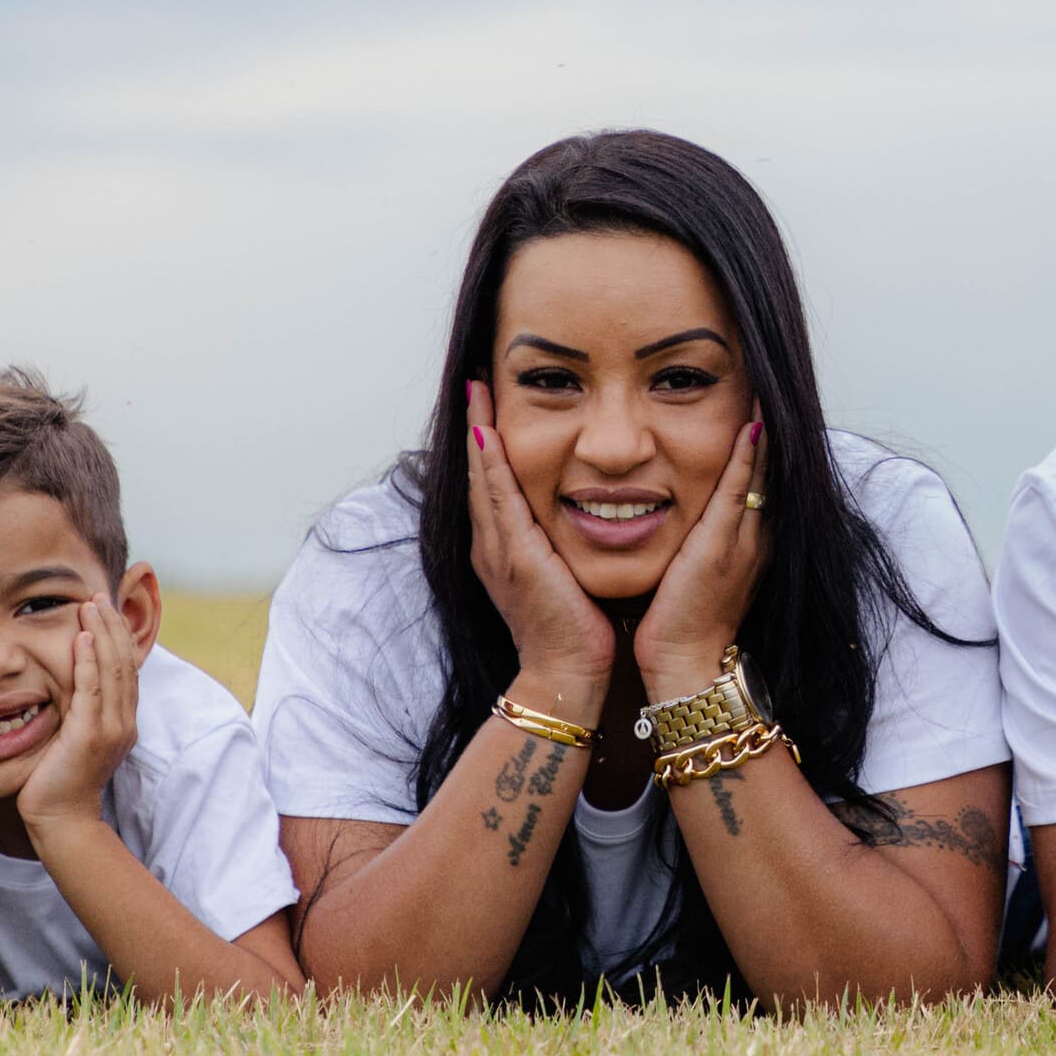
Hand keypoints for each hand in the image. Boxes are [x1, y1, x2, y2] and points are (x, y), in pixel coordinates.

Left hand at [18, 597, 139, 835]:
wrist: (60, 822)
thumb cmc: (59, 785)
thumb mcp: (75, 744)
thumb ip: (79, 716)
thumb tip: (69, 692)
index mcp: (123, 723)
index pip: (127, 670)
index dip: (118, 637)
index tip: (104, 610)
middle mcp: (124, 722)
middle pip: (125, 662)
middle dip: (113, 626)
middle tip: (100, 596)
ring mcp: (111, 729)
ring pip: (113, 669)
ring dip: (103, 633)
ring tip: (91, 605)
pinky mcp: (90, 735)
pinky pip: (93, 688)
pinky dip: (90, 660)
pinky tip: (82, 637)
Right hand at [465, 380, 618, 713]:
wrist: (566, 675)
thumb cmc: (574, 631)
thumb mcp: (563, 576)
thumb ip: (561, 546)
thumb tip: (581, 516)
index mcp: (505, 548)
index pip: (494, 482)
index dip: (488, 442)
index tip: (490, 402)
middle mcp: (492, 545)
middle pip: (479, 471)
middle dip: (476, 425)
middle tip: (475, 380)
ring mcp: (497, 549)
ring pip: (482, 477)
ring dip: (478, 431)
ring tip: (476, 389)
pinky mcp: (514, 556)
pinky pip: (498, 497)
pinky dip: (490, 463)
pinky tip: (488, 431)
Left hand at [632, 417, 770, 699]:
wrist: (687, 666)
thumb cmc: (683, 626)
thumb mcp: (698, 575)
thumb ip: (700, 543)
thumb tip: (687, 517)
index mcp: (750, 542)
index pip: (759, 481)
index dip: (761, 444)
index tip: (758, 406)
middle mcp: (756, 536)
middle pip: (769, 470)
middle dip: (770, 427)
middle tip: (767, 382)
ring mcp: (745, 540)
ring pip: (760, 473)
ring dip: (764, 431)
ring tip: (766, 389)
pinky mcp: (723, 546)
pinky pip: (740, 490)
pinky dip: (747, 456)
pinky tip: (752, 425)